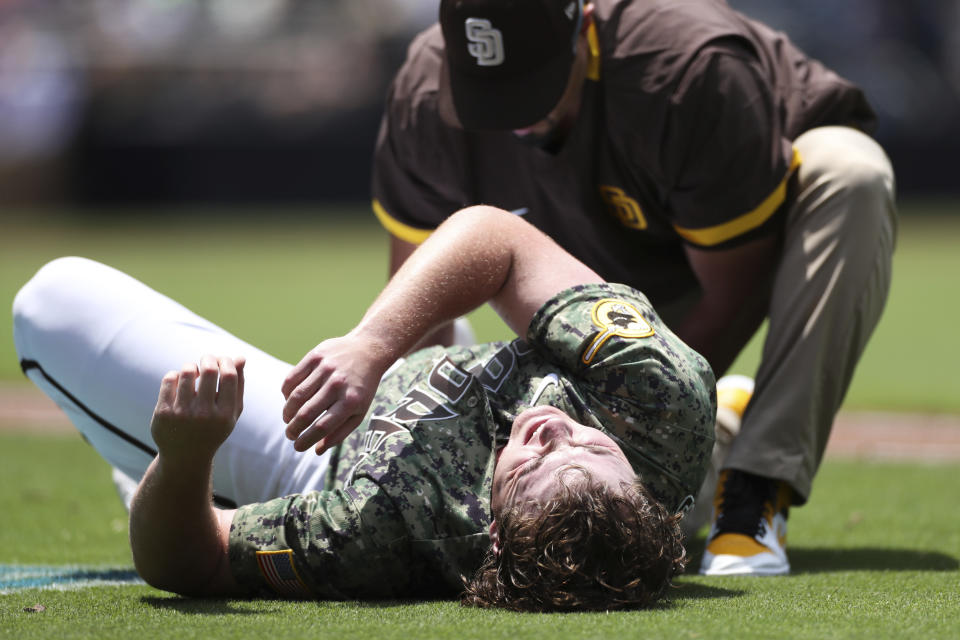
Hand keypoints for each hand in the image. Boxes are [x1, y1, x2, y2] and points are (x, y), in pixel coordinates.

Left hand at [150, 355, 245, 462]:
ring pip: (187, 372)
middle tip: (207, 360)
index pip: (229, 376)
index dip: (226, 361)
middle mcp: (204, 414)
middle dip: (208, 358)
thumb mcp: (231, 412)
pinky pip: (170, 380)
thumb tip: (240, 357)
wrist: (185, 456)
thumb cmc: (213, 428)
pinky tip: (179, 381)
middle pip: (209, 370)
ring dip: (192, 367)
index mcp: (225, 415)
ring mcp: (182, 414)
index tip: (222, 361)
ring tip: (193, 372)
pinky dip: (175, 375)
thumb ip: (238, 385)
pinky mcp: (163, 412)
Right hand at [281, 334, 390, 454]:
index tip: (297, 446)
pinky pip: (292, 379)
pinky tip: (289, 400)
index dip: (306, 440)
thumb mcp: (359, 411)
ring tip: (288, 419)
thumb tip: (317, 450)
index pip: (322, 427)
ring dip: (287, 413)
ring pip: (296, 396)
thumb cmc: (361, 387)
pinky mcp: (314, 356)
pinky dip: (286, 393)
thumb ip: (340, 432)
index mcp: (351, 401)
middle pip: (306, 413)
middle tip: (290, 435)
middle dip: (293, 429)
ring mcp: (325, 369)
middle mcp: (337, 384)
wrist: (367, 350)